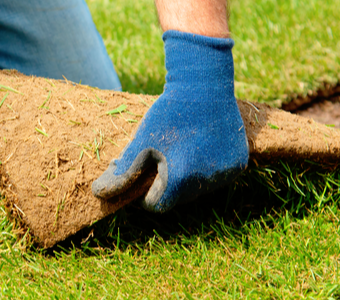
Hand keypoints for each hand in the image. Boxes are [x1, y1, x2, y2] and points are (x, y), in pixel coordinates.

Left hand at [92, 30, 247, 211]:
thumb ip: (124, 172)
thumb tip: (101, 194)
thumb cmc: (168, 114)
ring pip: (198, 189)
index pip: (157, 205)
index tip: (144, 174)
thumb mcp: (141, 141)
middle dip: (166, 184)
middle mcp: (207, 182)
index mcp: (180, 178)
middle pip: (178, 198)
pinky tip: (200, 147)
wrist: (205, 86)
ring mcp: (226, 175)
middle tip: (161, 159)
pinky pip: (217, 178)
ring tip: (182, 150)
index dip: (145, 193)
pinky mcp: (239, 166)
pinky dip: (207, 169)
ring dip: (187, 178)